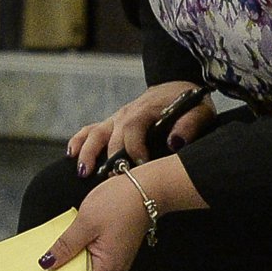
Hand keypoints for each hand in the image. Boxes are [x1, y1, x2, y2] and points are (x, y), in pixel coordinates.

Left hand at [38, 177, 152, 270]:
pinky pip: (93, 253)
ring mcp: (116, 257)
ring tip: (53, 246)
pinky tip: (70, 238)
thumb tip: (48, 262)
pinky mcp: (115, 247)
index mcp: (108, 267)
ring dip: (70, 255)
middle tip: (41, 259)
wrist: (147, 187)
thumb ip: (66, 245)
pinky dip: (80, 247)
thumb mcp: (86, 222)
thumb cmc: (121, 202)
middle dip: (62, 268)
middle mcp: (114, 268)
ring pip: (86, 263)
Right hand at [67, 81, 206, 173]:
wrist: (178, 88)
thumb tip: (175, 142)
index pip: (133, 128)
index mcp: (147, 109)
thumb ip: (190, 125)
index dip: (134, 148)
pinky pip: (90, 129)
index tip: (140, 166)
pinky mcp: (112, 122)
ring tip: (83, 173)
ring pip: (96, 132)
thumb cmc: (191, 104)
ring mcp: (117, 117)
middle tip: (112, 182)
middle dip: (110, 159)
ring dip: (87, 152)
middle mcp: (128, 112)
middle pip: (112, 135)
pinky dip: (79, 140)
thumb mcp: (200, 112)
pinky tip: (71, 155)